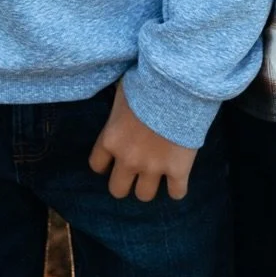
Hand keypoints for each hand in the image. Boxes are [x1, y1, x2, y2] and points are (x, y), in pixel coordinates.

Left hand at [89, 80, 197, 201]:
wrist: (178, 85)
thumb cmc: (147, 81)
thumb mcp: (123, 90)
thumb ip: (117, 107)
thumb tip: (118, 104)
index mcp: (111, 139)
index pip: (96, 165)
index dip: (105, 162)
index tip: (113, 156)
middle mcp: (128, 159)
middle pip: (118, 190)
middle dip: (125, 180)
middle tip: (135, 168)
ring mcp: (154, 167)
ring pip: (144, 195)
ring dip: (149, 184)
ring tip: (156, 172)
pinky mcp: (179, 170)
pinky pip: (177, 193)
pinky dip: (178, 187)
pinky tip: (179, 176)